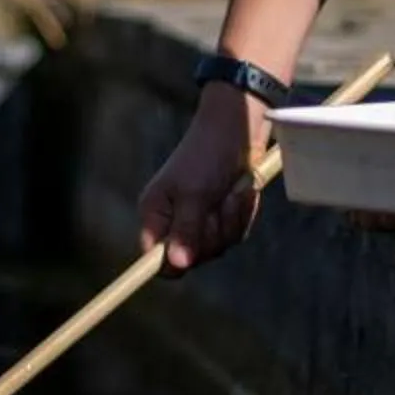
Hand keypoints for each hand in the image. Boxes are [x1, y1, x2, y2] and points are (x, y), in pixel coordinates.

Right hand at [138, 84, 268, 272]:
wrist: (236, 131)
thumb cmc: (206, 156)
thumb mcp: (194, 194)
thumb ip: (186, 230)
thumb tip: (177, 264)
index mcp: (155, 214)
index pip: (153, 256)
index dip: (169, 261)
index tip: (188, 256)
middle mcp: (174, 221)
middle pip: (190, 258)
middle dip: (210, 233)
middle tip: (215, 205)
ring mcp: (199, 221)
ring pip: (217, 247)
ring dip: (229, 221)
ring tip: (229, 193)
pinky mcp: (222, 218)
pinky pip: (234, 235)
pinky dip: (241, 215)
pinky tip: (239, 193)